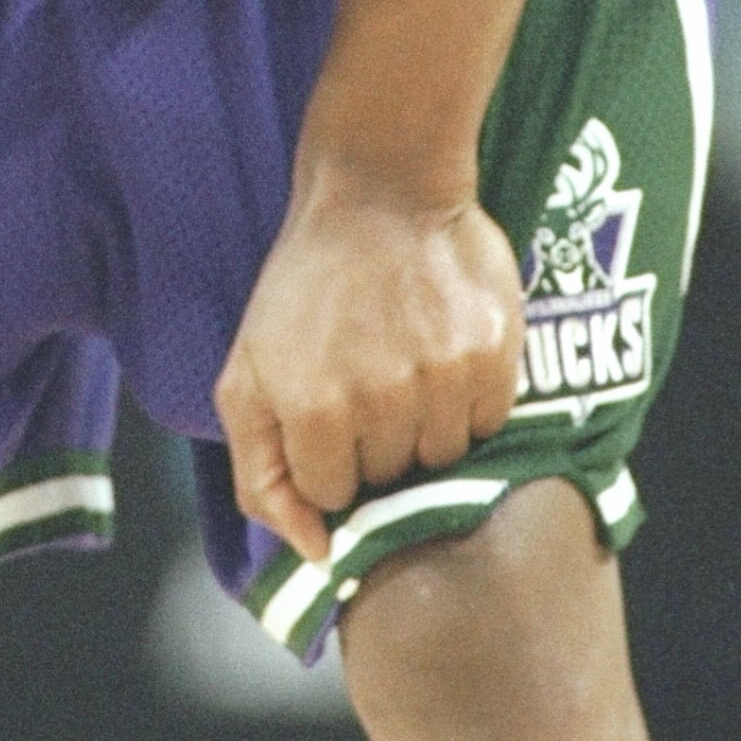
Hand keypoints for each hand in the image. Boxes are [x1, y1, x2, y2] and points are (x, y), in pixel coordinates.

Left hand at [213, 172, 522, 562]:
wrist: (379, 187)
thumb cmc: (305, 284)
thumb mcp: (246, 373)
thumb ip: (262, 475)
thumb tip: (318, 553)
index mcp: (314, 410)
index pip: (333, 496)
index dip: (326, 456)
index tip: (325, 406)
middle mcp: (382, 402)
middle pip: (391, 479)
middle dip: (374, 441)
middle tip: (365, 372)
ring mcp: (444, 378)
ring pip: (444, 458)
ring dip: (424, 423)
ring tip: (403, 358)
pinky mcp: (494, 355)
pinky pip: (490, 424)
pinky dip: (469, 400)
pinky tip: (442, 348)